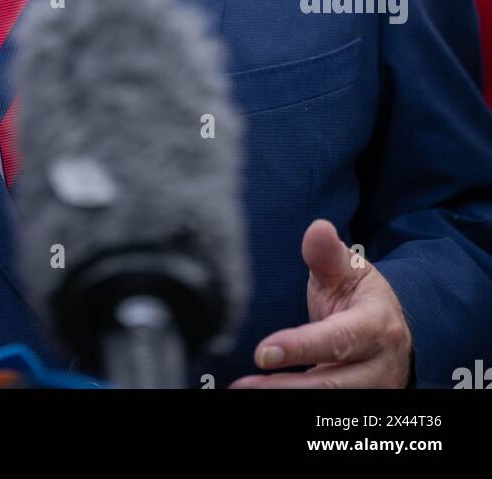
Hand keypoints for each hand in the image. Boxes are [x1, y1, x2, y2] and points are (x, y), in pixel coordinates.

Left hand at [228, 219, 413, 388]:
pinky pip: (324, 408)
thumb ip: (328, 254)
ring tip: (244, 391)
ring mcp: (371, 391)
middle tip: (244, 386)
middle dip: (286, 388)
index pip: (337, 340)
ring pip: (327, 401)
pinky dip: (293, 401)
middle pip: (331, 384)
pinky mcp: (357, 404)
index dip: (299, 347)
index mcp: (376, 327)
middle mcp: (378, 366)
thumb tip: (318, 228)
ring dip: (284, 397)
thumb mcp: (349, 271)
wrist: (391, 333)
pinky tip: (262, 395)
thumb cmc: (360, 297)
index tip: (262, 352)